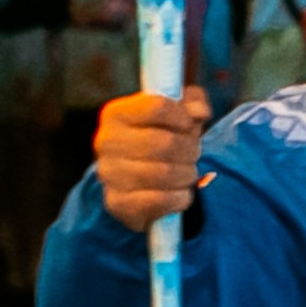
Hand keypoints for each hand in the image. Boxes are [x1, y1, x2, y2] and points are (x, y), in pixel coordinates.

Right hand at [95, 86, 210, 231]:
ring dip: (186, 174)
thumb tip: (199, 112)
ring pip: (163, 173)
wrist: (141, 182)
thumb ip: (192, 103)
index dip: (183, 117)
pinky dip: (179, 198)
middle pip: (164, 143)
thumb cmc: (162, 138)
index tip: (190, 125)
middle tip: (194, 153)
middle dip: (190, 150)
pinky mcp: (116, 203)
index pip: (157, 107)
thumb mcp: (179, 113)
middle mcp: (106, 141)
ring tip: (188, 173)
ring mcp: (109, 174)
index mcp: (117, 113)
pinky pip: (157, 201)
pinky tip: (181, 193)